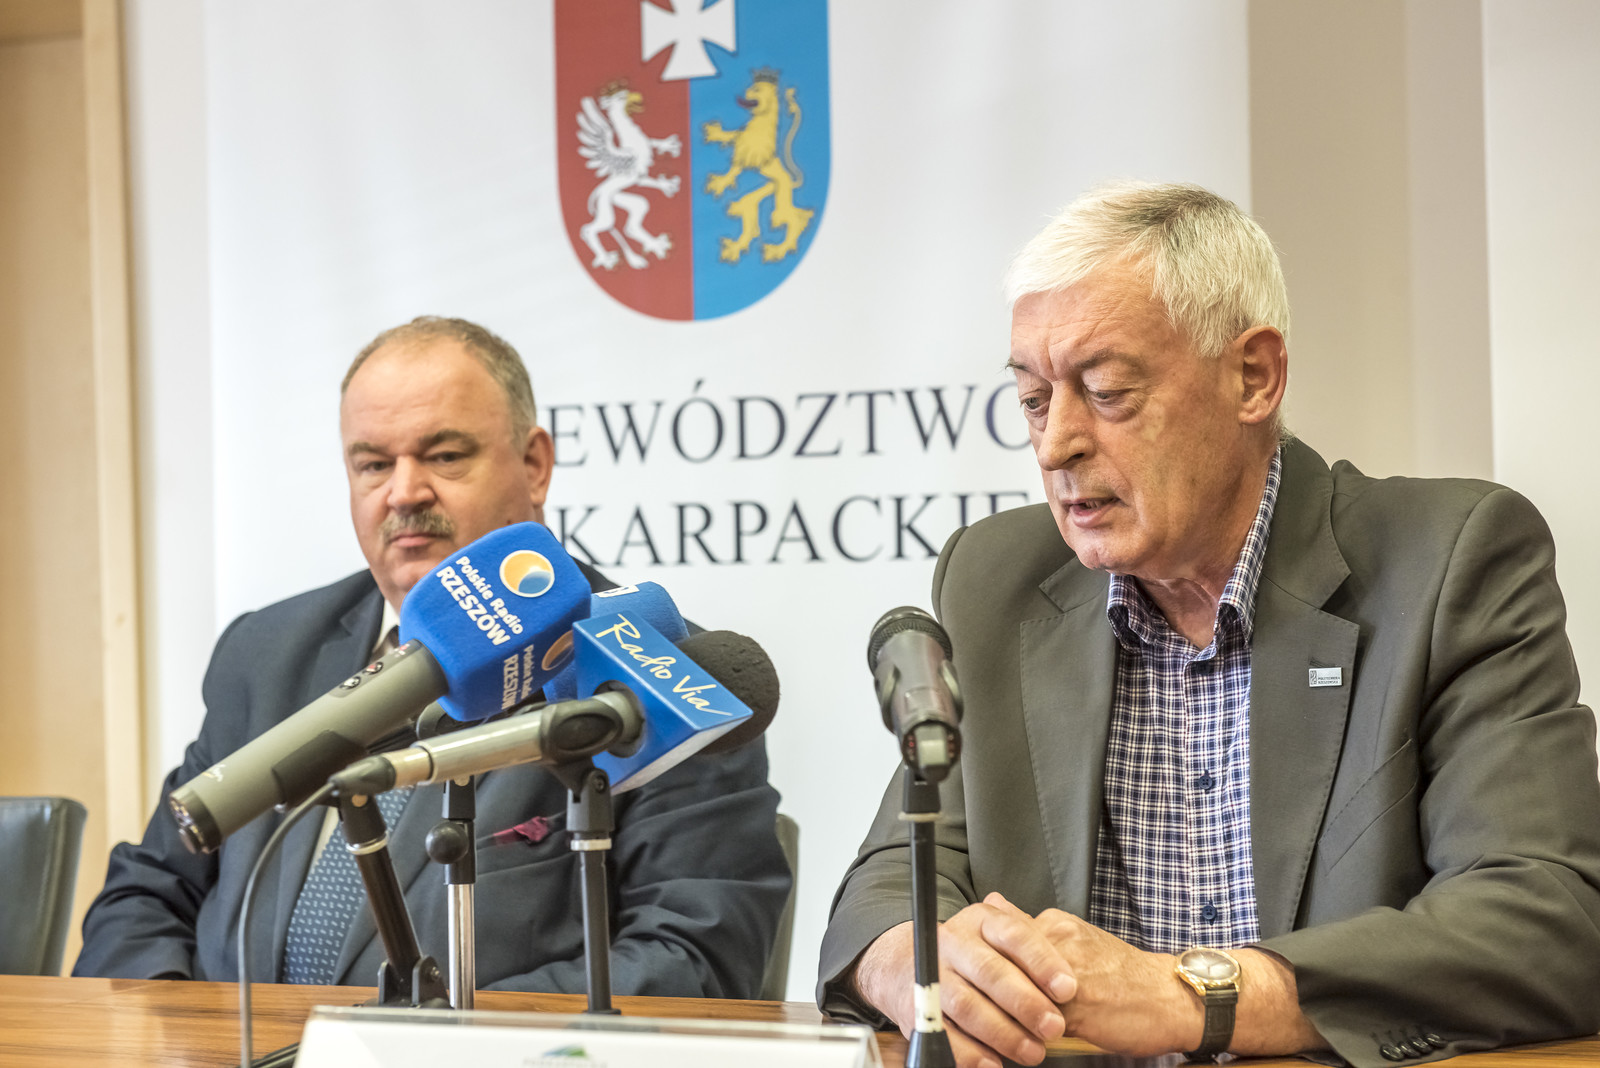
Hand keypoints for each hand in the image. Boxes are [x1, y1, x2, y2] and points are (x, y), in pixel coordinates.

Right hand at [851, 899, 1077, 1067]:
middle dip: (1025, 1002)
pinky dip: (969, 1052)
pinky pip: (943, 1033)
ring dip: (1003, 1033)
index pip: (1013, 933)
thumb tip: (1075, 963)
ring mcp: (932, 975)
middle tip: (1054, 1028)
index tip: (1068, 989)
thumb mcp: (998, 938)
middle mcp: (953, 942)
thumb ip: (1032, 945)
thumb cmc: (972, 955)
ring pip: (967, 1004)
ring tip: (1033, 1052)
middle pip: (990, 970)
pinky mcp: (916, 1009)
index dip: (1042, 961)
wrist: (906, 965)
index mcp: (981, 921)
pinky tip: (992, 1063)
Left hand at [988, 896, 1199, 1055]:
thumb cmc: (1123, 975)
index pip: (998, 934)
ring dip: (1001, 1011)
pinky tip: (1021, 1040)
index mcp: (1056, 924)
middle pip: (999, 960)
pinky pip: (1035, 1019)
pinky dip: (1022, 1030)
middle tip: (976, 1006)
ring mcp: (1067, 972)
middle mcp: (1059, 940)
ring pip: (1013, 990)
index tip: (972, 977)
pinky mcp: (1077, 1006)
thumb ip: (1033, 930)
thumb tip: (994, 904)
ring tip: (997, 1026)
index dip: (983, 960)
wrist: (1171, 997)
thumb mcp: (1077, 939)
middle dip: (986, 987)